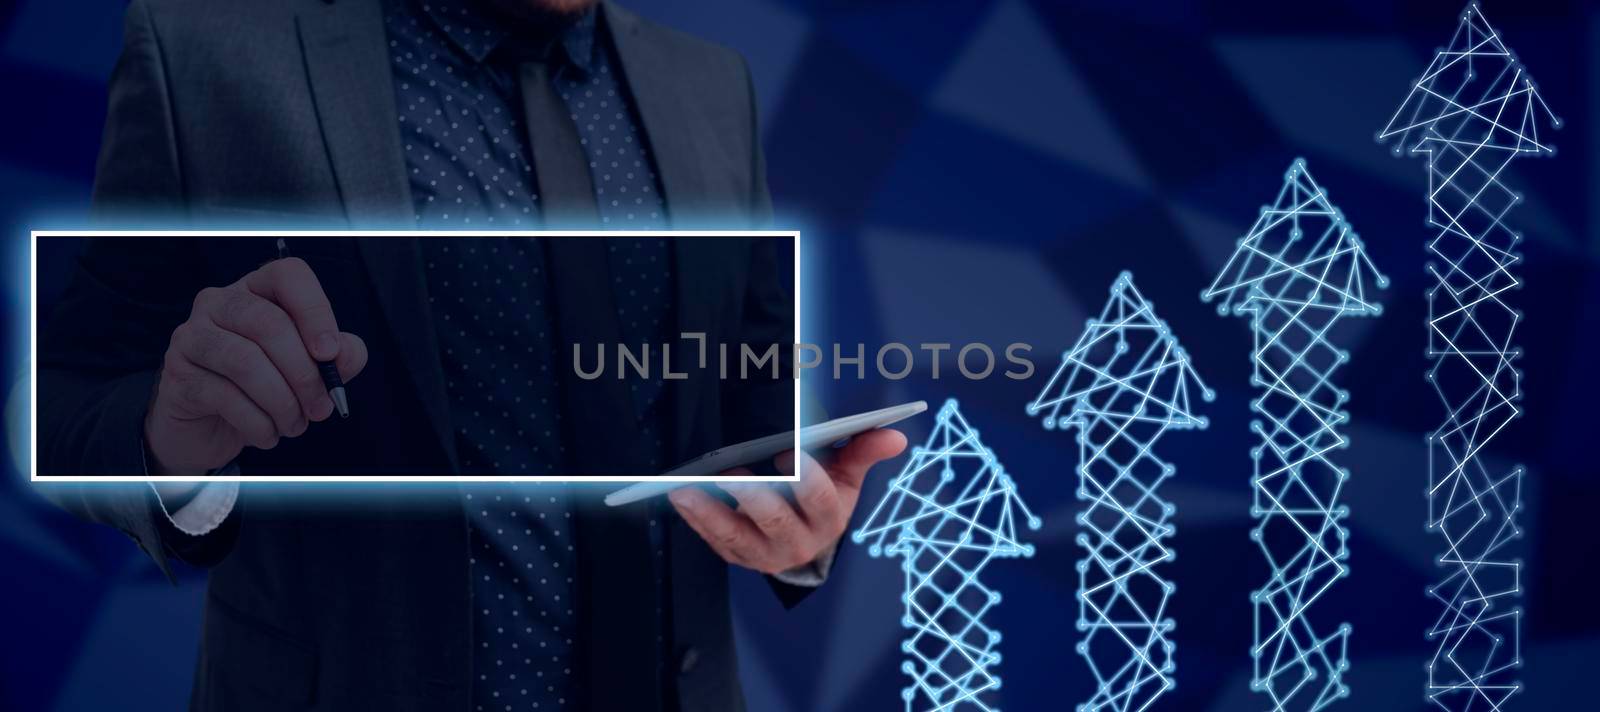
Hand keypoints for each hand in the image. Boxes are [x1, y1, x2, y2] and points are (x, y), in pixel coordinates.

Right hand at [144, 257, 367, 475]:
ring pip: (246, 363)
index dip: (315, 311)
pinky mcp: (176, 374)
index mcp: (256, 289)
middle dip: (305, 374)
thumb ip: (338, 356)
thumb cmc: (267, 388)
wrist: (210, 428)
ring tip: (295, 425)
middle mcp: (217, 303)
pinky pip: (225, 397)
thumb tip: (345, 352)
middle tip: (322, 407)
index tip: (330, 354)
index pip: (287, 275)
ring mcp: (191, 336)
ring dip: (283, 403)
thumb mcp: (310, 369)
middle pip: (269, 324)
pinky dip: (258, 423)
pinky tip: (268, 435)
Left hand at [668, 429, 907, 574]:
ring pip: (736, 536)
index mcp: (829, 519)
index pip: (820, 499)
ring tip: (684, 490)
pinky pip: (714, 540)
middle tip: (729, 474)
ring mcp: (764, 554)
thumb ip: (864, 451)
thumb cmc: (825, 501)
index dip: (805, 477)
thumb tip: (896, 435)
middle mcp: (798, 542)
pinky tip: (680, 497)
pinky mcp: (738, 557)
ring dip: (709, 513)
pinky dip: (695, 520)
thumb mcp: (847, 477)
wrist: (806, 545)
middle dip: (752, 497)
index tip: (788, 452)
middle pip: (776, 520)